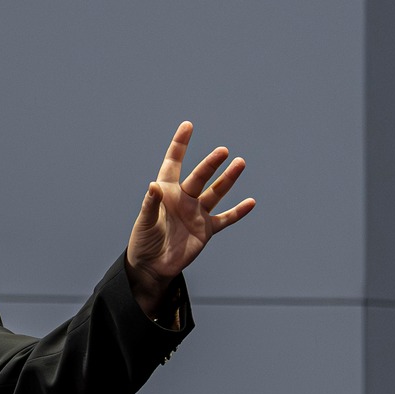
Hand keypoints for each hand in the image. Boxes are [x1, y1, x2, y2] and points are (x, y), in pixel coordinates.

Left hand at [125, 121, 254, 313]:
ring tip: (240, 163)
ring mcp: (197, 213)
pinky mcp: (206, 230)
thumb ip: (150, 205)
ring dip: (228, 179)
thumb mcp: (145, 223)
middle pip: (200, 177)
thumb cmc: (143, 241)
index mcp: (166, 192)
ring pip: (216, 193)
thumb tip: (153, 185)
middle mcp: (184, 199)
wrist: (152, 266)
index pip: (173, 163)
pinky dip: (238, 212)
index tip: (188, 126)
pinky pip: (225, 218)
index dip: (180, 145)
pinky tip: (251, 202)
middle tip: (223, 152)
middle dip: (211, 164)